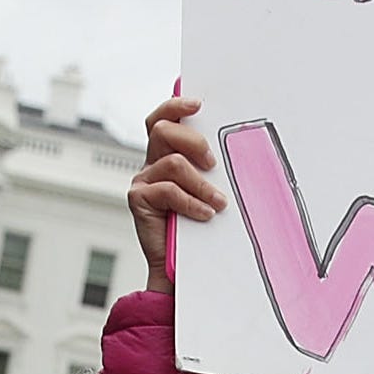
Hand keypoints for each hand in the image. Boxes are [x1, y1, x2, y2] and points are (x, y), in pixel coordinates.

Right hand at [129, 94, 226, 292]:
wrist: (176, 268)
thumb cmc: (195, 228)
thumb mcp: (205, 192)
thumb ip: (209, 171)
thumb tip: (233, 153)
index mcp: (165, 154)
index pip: (164, 119)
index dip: (176, 106)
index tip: (198, 105)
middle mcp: (151, 164)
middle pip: (165, 131)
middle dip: (194, 142)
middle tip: (213, 163)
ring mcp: (143, 181)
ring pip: (173, 163)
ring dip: (202, 183)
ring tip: (218, 201)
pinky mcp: (139, 199)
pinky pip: (169, 190)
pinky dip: (192, 202)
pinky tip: (205, 213)